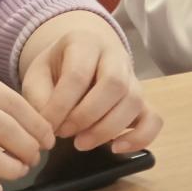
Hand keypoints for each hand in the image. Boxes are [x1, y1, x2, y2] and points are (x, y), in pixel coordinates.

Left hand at [19, 12, 162, 154]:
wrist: (77, 57)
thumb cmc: (55, 68)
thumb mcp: (37, 75)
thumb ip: (39, 97)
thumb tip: (48, 125)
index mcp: (84, 42)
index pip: (78, 74)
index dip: (61, 105)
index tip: (48, 126)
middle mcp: (114, 55)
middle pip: (113, 84)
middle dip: (87, 116)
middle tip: (64, 134)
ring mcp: (133, 77)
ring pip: (134, 101)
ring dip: (107, 129)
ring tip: (81, 143)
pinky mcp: (144, 100)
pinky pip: (154, 119)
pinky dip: (140, 137)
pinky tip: (116, 148)